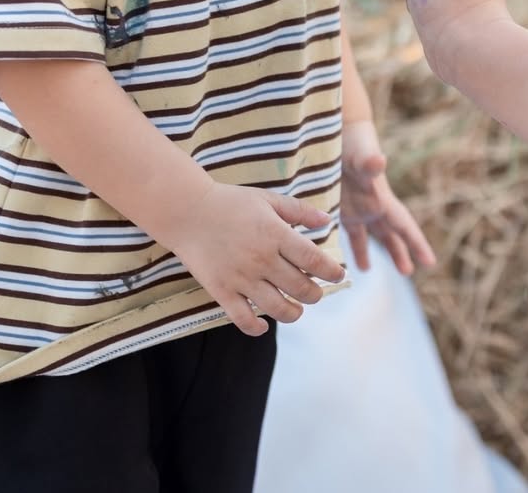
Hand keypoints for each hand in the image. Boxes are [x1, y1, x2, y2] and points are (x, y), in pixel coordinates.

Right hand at [165, 181, 344, 335]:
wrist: (188, 212)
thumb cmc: (231, 202)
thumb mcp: (268, 199)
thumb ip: (299, 211)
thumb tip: (327, 222)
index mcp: (276, 234)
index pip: (313, 260)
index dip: (331, 271)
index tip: (339, 274)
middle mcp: (262, 259)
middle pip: (300, 287)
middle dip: (315, 294)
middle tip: (316, 293)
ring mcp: (241, 278)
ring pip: (277, 308)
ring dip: (293, 313)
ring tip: (297, 309)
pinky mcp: (221, 291)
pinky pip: (243, 319)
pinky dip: (256, 327)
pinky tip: (264, 325)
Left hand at [341, 120, 435, 274]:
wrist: (341, 132)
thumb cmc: (353, 144)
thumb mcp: (361, 155)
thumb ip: (370, 162)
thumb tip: (380, 161)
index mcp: (382, 200)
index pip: (404, 226)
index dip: (416, 243)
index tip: (431, 262)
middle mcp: (373, 206)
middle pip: (391, 234)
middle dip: (400, 252)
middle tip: (408, 272)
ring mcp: (358, 206)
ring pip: (370, 235)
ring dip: (374, 251)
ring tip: (368, 271)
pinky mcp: (342, 205)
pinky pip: (348, 231)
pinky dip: (348, 245)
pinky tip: (344, 257)